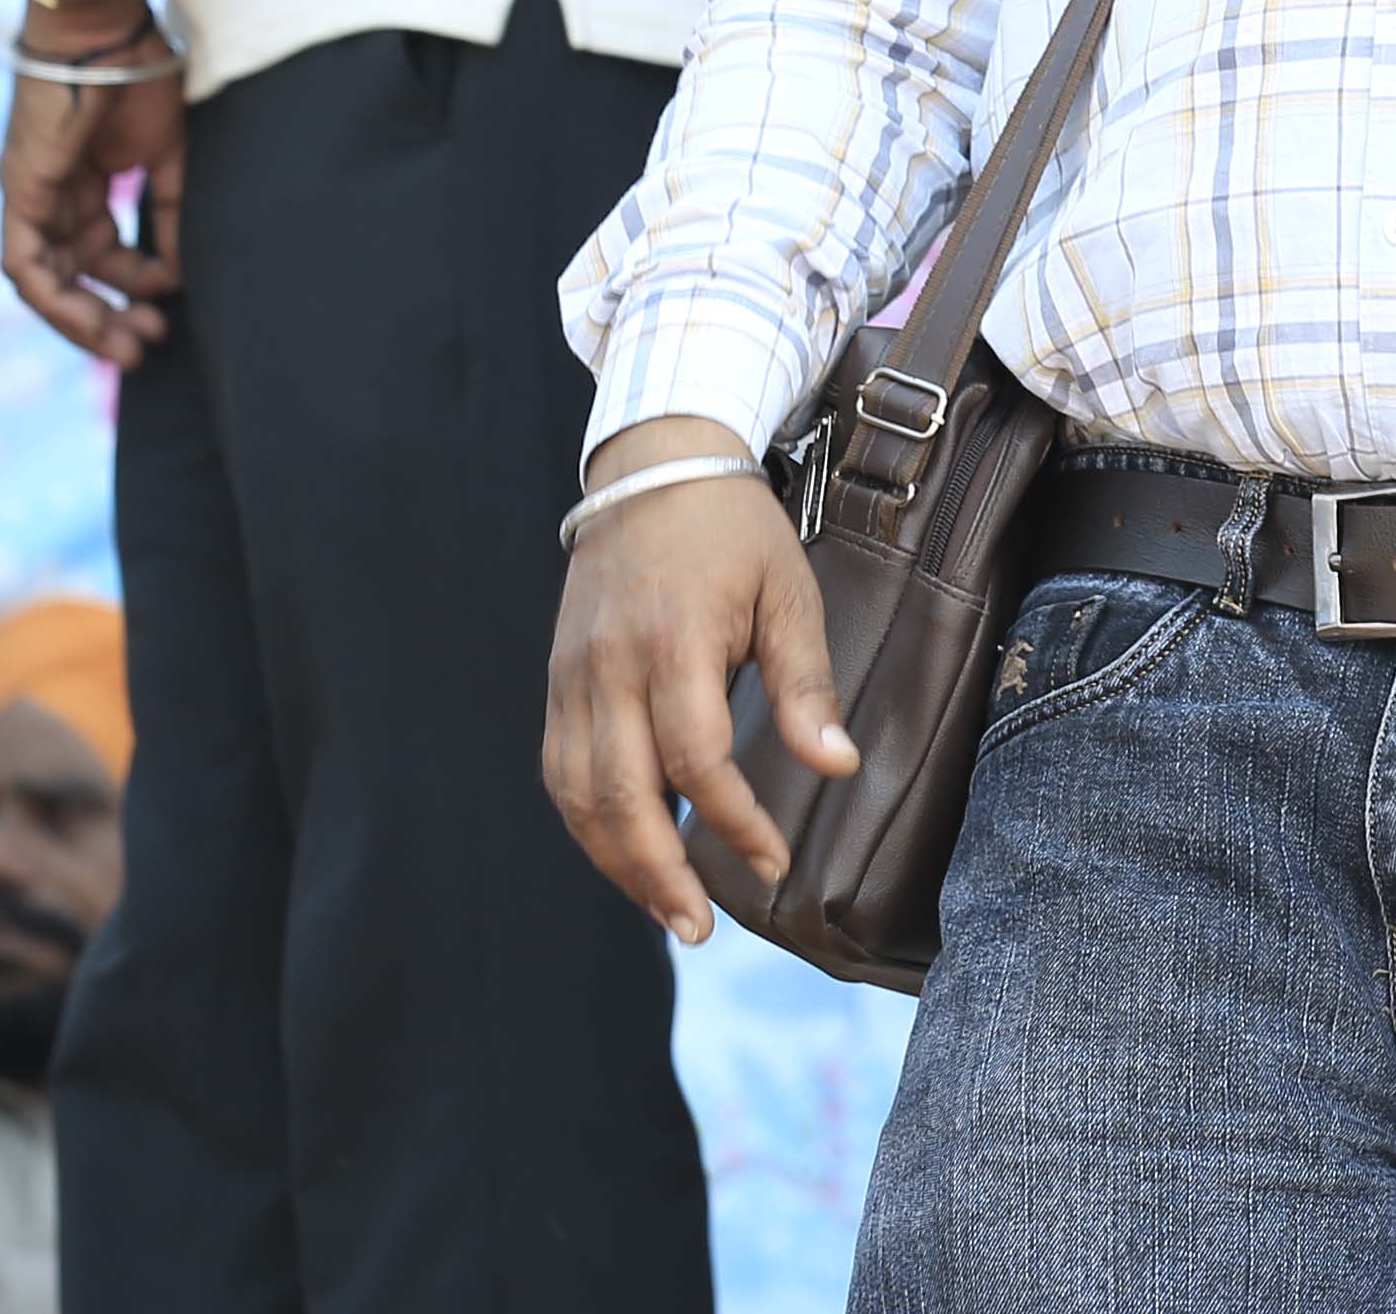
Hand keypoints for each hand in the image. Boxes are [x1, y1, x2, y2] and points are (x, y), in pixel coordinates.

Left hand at [0, 29, 185, 364]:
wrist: (104, 25)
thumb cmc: (137, 70)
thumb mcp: (166, 152)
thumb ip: (170, 209)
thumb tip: (178, 271)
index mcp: (86, 181)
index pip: (102, 252)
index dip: (137, 283)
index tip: (175, 297)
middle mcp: (52, 195)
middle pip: (73, 274)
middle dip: (109, 316)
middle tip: (147, 345)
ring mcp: (30, 196)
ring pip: (45, 281)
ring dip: (83, 320)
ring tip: (126, 345)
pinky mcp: (19, 193)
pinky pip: (24, 265)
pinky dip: (53, 299)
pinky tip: (91, 318)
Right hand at [545, 415, 856, 942]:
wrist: (652, 465)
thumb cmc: (732, 529)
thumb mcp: (788, 591)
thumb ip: (806, 683)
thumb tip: (838, 766)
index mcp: (674, 642)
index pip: (697, 758)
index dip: (734, 822)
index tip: (772, 861)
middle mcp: (610, 666)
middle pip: (619, 795)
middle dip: (658, 873)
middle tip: (701, 930)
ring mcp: (573, 676)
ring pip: (578, 795)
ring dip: (617, 862)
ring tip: (667, 908)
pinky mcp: (557, 680)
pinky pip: (560, 769)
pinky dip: (588, 823)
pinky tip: (625, 852)